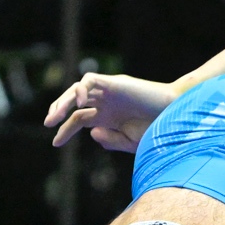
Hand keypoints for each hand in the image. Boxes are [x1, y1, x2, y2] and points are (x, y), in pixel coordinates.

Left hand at [45, 72, 178, 151]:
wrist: (176, 116)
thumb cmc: (158, 130)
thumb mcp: (130, 142)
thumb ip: (110, 140)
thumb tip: (91, 132)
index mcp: (107, 117)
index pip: (78, 120)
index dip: (65, 131)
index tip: (55, 143)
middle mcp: (105, 103)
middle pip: (74, 103)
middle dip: (58, 112)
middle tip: (49, 124)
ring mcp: (109, 91)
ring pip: (77, 90)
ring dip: (63, 101)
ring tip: (55, 116)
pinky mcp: (115, 82)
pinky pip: (90, 80)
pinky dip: (80, 89)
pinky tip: (79, 103)